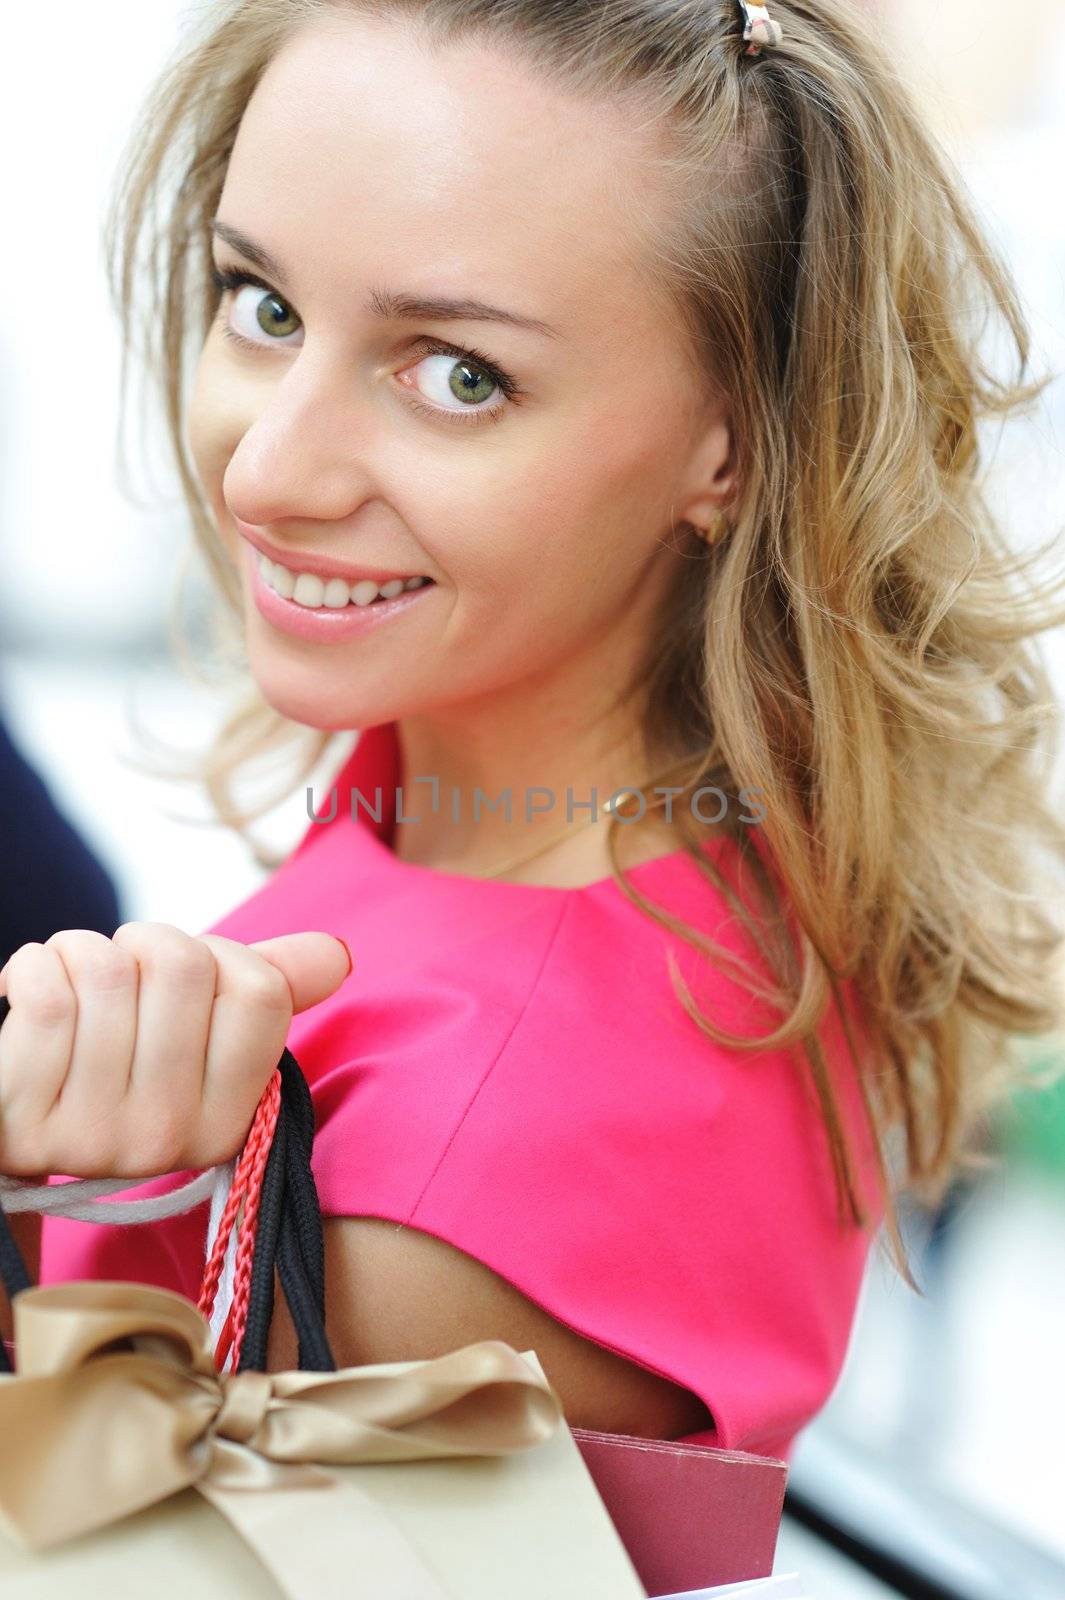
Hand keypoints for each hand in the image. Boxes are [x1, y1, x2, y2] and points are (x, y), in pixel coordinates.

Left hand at [0, 923, 352, 1179]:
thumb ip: (273, 988)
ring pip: (106, 970)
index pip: (260, 990)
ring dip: (81, 950)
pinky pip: (45, 992)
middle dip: (142, 943)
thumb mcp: (198, 1037)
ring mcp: (94, 1138)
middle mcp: (169, 1141)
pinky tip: (27, 990)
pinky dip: (33, 965)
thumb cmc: (116, 1060)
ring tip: (72, 982)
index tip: (187, 982)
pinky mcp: (23, 1119)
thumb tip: (339, 954)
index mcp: (229, 1121)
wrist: (11, 1125)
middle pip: (182, 965)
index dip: (220, 956)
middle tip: (120, 976)